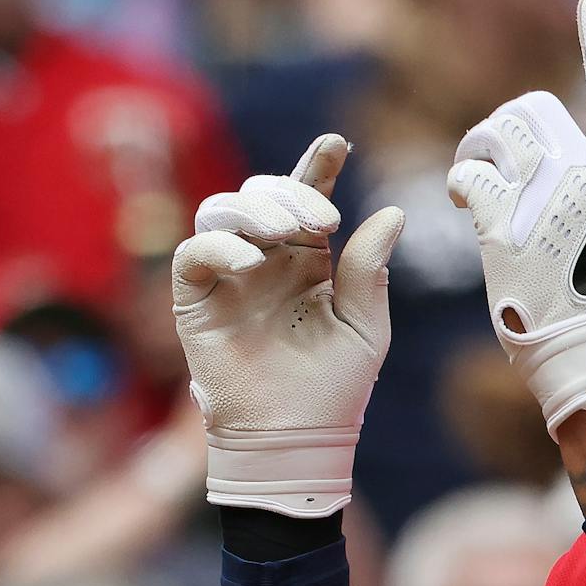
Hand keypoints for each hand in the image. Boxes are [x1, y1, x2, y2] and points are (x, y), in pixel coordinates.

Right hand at [172, 134, 404, 516]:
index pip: (308, 200)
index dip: (317, 167)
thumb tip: (392, 212)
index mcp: (308, 263)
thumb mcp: (365, 326)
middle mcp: (266, 262)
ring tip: (288, 232)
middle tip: (321, 219)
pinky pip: (194, 252)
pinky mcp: (196, 301)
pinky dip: (220, 245)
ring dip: (255, 209)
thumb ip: (370, 270)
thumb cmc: (334, 391)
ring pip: (223, 211)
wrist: (296, 441)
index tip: (337, 143)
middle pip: (264, 194)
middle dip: (291, 191)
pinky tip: (251, 260)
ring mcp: (229, 278)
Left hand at [447, 0, 585, 432]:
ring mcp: (547, 195)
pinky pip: (471, 173)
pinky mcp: (507, 221)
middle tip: (489, 159)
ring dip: (476, 149)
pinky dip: (464, 184)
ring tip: (474, 183)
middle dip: (504, 126)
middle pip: (533, 106)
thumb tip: (566, 160)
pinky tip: (467, 207)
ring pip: (497, 131)